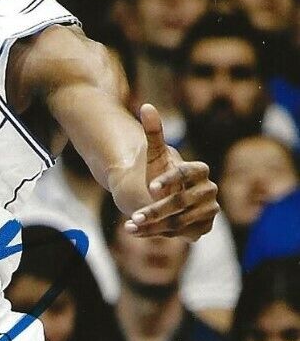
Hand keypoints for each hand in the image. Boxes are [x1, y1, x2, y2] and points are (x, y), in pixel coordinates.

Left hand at [123, 104, 218, 241]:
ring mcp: (208, 211)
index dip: (169, 180)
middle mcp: (209, 191)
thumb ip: (153, 131)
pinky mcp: (203, 227)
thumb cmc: (158, 171)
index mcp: (200, 170)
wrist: (163, 195)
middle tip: (134, 216)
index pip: (186, 174)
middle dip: (156, 210)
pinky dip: (156, 234)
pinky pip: (181, 234)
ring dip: (154, 225)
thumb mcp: (154, 153)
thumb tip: (146, 105)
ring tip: (130, 224)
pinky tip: (136, 232)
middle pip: (181, 202)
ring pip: (180, 221)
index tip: (150, 187)